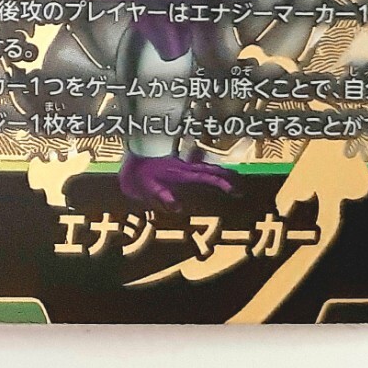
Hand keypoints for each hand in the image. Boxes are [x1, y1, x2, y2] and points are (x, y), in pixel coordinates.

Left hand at [119, 151, 235, 209]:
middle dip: (226, 177)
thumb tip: (178, 208)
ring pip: (204, 167)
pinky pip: (195, 167)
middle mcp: (183, 167)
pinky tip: (211, 172)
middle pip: (209, 169)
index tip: (234, 189)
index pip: (206, 175)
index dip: (221, 181)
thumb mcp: (147, 186)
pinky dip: (206, 169)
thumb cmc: (137, 174)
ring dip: (219, 172)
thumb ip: (163, 196)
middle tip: (240, 188)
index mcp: (180, 172)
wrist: (127, 159)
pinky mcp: (175, 167)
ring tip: (233, 180)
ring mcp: (180, 165)